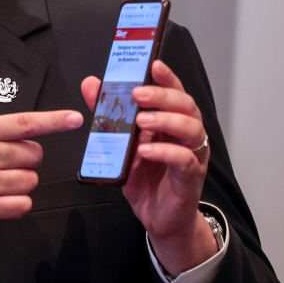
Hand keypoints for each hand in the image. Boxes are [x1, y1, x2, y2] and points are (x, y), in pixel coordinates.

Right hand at [0, 109, 83, 253]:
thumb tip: (16, 128)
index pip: (24, 123)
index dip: (54, 121)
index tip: (75, 120)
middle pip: (34, 155)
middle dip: (26, 157)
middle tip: (5, 159)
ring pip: (31, 180)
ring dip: (20, 179)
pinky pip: (23, 205)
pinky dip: (17, 201)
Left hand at [81, 60, 217, 275]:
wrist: (159, 218)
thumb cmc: (144, 177)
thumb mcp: (119, 142)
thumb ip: (107, 112)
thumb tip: (91, 83)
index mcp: (171, 121)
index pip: (174, 92)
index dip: (166, 77)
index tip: (153, 64)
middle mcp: (186, 135)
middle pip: (186, 106)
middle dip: (163, 95)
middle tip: (138, 93)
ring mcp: (192, 156)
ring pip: (192, 129)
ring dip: (165, 120)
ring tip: (141, 121)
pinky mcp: (190, 178)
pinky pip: (184, 160)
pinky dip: (165, 152)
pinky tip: (146, 151)